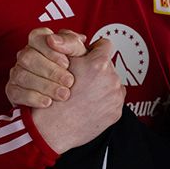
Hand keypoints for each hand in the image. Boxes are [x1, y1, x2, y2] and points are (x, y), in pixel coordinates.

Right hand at [7, 27, 87, 107]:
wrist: (74, 97)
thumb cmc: (76, 70)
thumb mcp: (80, 55)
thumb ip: (72, 43)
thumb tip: (54, 39)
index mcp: (40, 41)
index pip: (37, 37)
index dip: (50, 50)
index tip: (67, 63)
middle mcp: (26, 54)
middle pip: (28, 57)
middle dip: (51, 71)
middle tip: (69, 82)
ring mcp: (17, 72)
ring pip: (22, 75)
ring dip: (45, 86)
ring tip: (63, 95)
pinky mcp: (13, 90)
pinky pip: (16, 92)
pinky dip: (33, 98)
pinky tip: (48, 102)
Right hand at [31, 38, 125, 153]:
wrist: (52, 129)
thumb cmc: (53, 96)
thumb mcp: (61, 63)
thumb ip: (74, 46)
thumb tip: (84, 39)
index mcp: (99, 64)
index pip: (105, 45)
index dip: (95, 49)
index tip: (89, 55)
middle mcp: (111, 79)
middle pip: (108, 66)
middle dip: (97, 70)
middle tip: (82, 79)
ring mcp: (115, 97)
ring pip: (111, 83)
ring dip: (102, 85)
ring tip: (85, 94)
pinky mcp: (116, 112)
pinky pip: (113, 100)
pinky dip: (104, 101)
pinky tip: (90, 105)